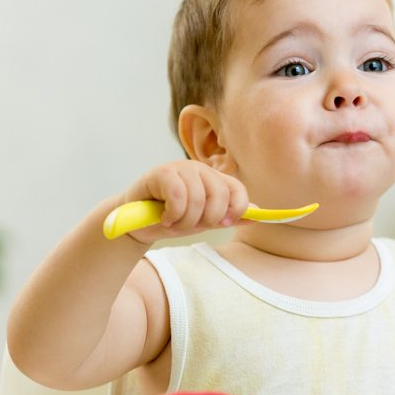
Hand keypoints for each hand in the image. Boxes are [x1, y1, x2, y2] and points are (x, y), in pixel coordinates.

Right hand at [120, 161, 249, 243]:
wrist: (137, 223)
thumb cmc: (172, 220)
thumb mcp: (204, 221)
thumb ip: (228, 217)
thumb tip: (258, 215)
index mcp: (214, 179)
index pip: (238, 190)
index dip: (236, 209)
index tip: (223, 224)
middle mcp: (200, 170)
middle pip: (220, 195)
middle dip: (206, 219)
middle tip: (189, 226)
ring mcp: (181, 168)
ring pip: (198, 198)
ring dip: (185, 220)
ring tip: (173, 223)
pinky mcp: (162, 172)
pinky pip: (178, 195)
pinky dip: (173, 214)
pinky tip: (165, 217)